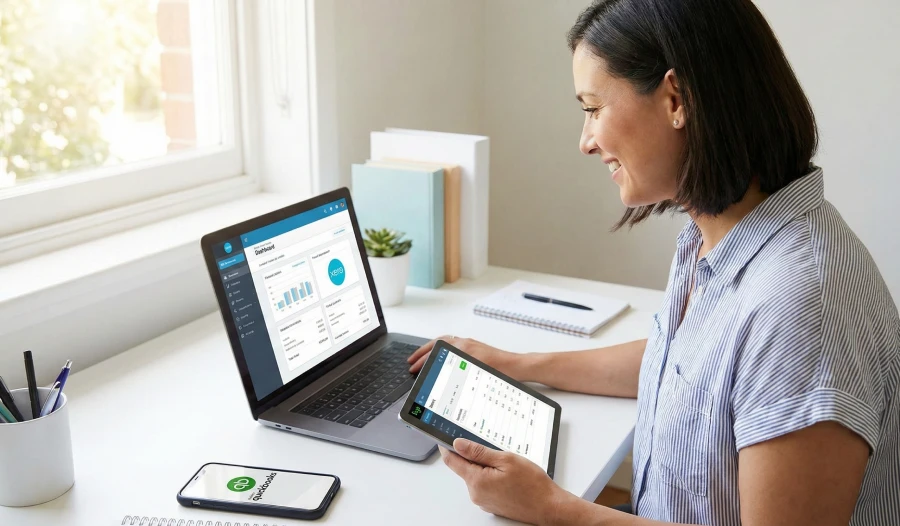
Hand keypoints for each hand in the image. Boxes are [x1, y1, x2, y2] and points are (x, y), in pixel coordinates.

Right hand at [407, 336, 515, 375]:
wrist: (518, 366)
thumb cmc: (502, 371)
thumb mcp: (478, 374)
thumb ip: (460, 374)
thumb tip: (442, 379)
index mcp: (463, 348)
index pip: (437, 352)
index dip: (423, 360)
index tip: (413, 368)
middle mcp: (464, 343)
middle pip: (437, 344)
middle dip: (422, 353)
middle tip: (411, 362)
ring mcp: (469, 344)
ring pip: (444, 342)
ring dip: (430, 349)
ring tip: (420, 357)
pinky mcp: (474, 348)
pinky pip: (452, 343)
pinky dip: (441, 348)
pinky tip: (439, 356)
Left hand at [440, 438, 571, 524]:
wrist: (548, 506)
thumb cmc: (532, 484)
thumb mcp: (505, 460)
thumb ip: (479, 452)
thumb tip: (459, 444)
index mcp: (477, 481)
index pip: (452, 461)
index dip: (448, 447)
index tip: (445, 437)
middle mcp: (476, 494)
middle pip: (465, 468)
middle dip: (474, 456)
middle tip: (493, 450)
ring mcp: (483, 500)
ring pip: (476, 476)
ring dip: (485, 467)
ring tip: (507, 466)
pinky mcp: (491, 504)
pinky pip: (485, 485)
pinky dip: (492, 477)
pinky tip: (508, 476)